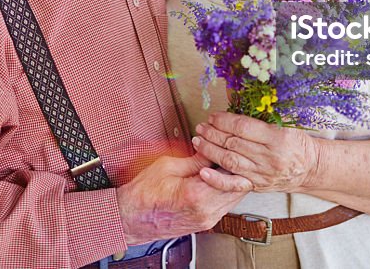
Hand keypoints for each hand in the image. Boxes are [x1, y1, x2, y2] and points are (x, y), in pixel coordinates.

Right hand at [116, 153, 252, 245]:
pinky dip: (225, 190)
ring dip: (232, 180)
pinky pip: (225, 204)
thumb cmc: (143, 194)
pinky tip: (217, 177)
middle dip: (236, 168)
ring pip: (234, 197)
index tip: (229, 146)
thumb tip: (212, 151)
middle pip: (238, 188)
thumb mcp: (168, 166)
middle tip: (229, 152)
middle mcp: (206, 212)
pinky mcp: (206, 223)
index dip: (233, 158)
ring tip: (221, 163)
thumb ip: (196, 159)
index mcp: (197, 196)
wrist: (131, 219)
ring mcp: (207, 220)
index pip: (232, 175)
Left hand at [191, 113, 318, 192]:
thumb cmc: (297, 143)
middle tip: (201, 126)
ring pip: (230, 161)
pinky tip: (203, 172)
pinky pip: (234, 184)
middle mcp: (269, 157)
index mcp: (277, 138)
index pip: (244, 127)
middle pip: (234, 143)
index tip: (213, 116)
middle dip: (213, 133)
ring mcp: (261, 173)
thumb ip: (264, 117)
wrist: (311, 169)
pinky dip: (217, 180)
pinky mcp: (256, 186)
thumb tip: (237, 103)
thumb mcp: (287, 125)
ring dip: (210, 150)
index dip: (225, 120)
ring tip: (198, 141)